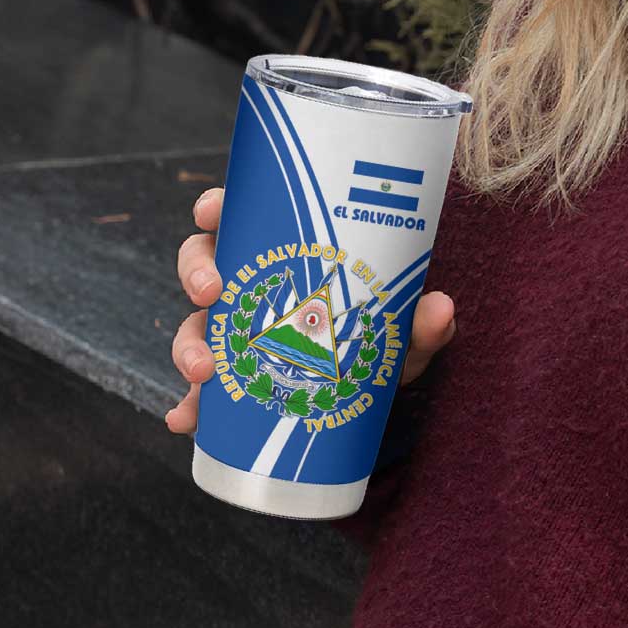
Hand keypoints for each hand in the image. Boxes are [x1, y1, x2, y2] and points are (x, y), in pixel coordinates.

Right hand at [165, 186, 456, 433]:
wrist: (375, 396)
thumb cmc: (382, 342)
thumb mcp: (402, 333)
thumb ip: (421, 324)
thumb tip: (441, 308)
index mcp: (285, 254)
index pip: (241, 216)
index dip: (216, 207)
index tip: (212, 211)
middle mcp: (254, 286)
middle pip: (203, 264)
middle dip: (197, 274)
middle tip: (211, 293)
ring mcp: (238, 333)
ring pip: (195, 325)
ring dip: (188, 344)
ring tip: (203, 371)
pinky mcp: (234, 380)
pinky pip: (200, 391)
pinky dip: (189, 406)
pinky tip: (186, 420)